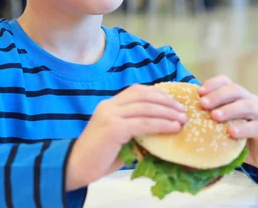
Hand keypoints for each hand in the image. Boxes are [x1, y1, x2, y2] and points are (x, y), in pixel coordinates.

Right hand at [66, 84, 186, 190]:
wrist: (75, 167)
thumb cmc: (98, 157)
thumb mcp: (118, 138)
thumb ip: (134, 130)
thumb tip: (160, 130)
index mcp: (109, 105)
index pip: (137, 91)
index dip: (158, 94)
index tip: (173, 102)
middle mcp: (109, 106)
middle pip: (143, 95)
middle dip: (166, 101)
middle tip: (182, 111)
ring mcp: (110, 115)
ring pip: (146, 107)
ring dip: (167, 112)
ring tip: (182, 120)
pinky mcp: (113, 128)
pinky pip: (143, 123)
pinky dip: (161, 124)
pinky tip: (172, 128)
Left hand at [198, 75, 257, 172]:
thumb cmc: (241, 137)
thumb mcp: (226, 125)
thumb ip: (212, 118)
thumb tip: (184, 118)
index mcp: (239, 96)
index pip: (226, 82)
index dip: (212, 84)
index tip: (198, 92)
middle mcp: (251, 100)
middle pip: (235, 90)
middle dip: (218, 95)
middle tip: (203, 104)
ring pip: (247, 105)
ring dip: (229, 109)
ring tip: (215, 116)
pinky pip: (255, 126)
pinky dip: (243, 128)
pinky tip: (231, 132)